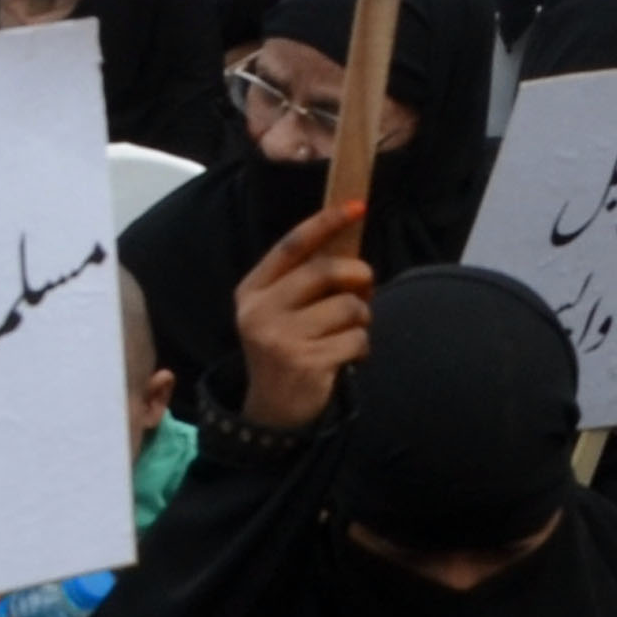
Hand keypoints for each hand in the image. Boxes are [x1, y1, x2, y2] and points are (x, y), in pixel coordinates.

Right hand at [232, 201, 375, 431]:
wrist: (272, 411)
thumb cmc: (289, 346)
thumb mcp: (283, 310)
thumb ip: (307, 279)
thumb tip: (351, 238)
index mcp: (252, 291)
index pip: (292, 245)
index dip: (327, 222)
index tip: (358, 206)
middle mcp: (259, 312)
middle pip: (327, 271)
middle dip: (359, 278)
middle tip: (364, 293)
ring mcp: (279, 338)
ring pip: (349, 307)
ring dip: (362, 320)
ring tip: (345, 335)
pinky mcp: (304, 363)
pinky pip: (357, 339)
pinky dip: (361, 348)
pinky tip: (344, 359)